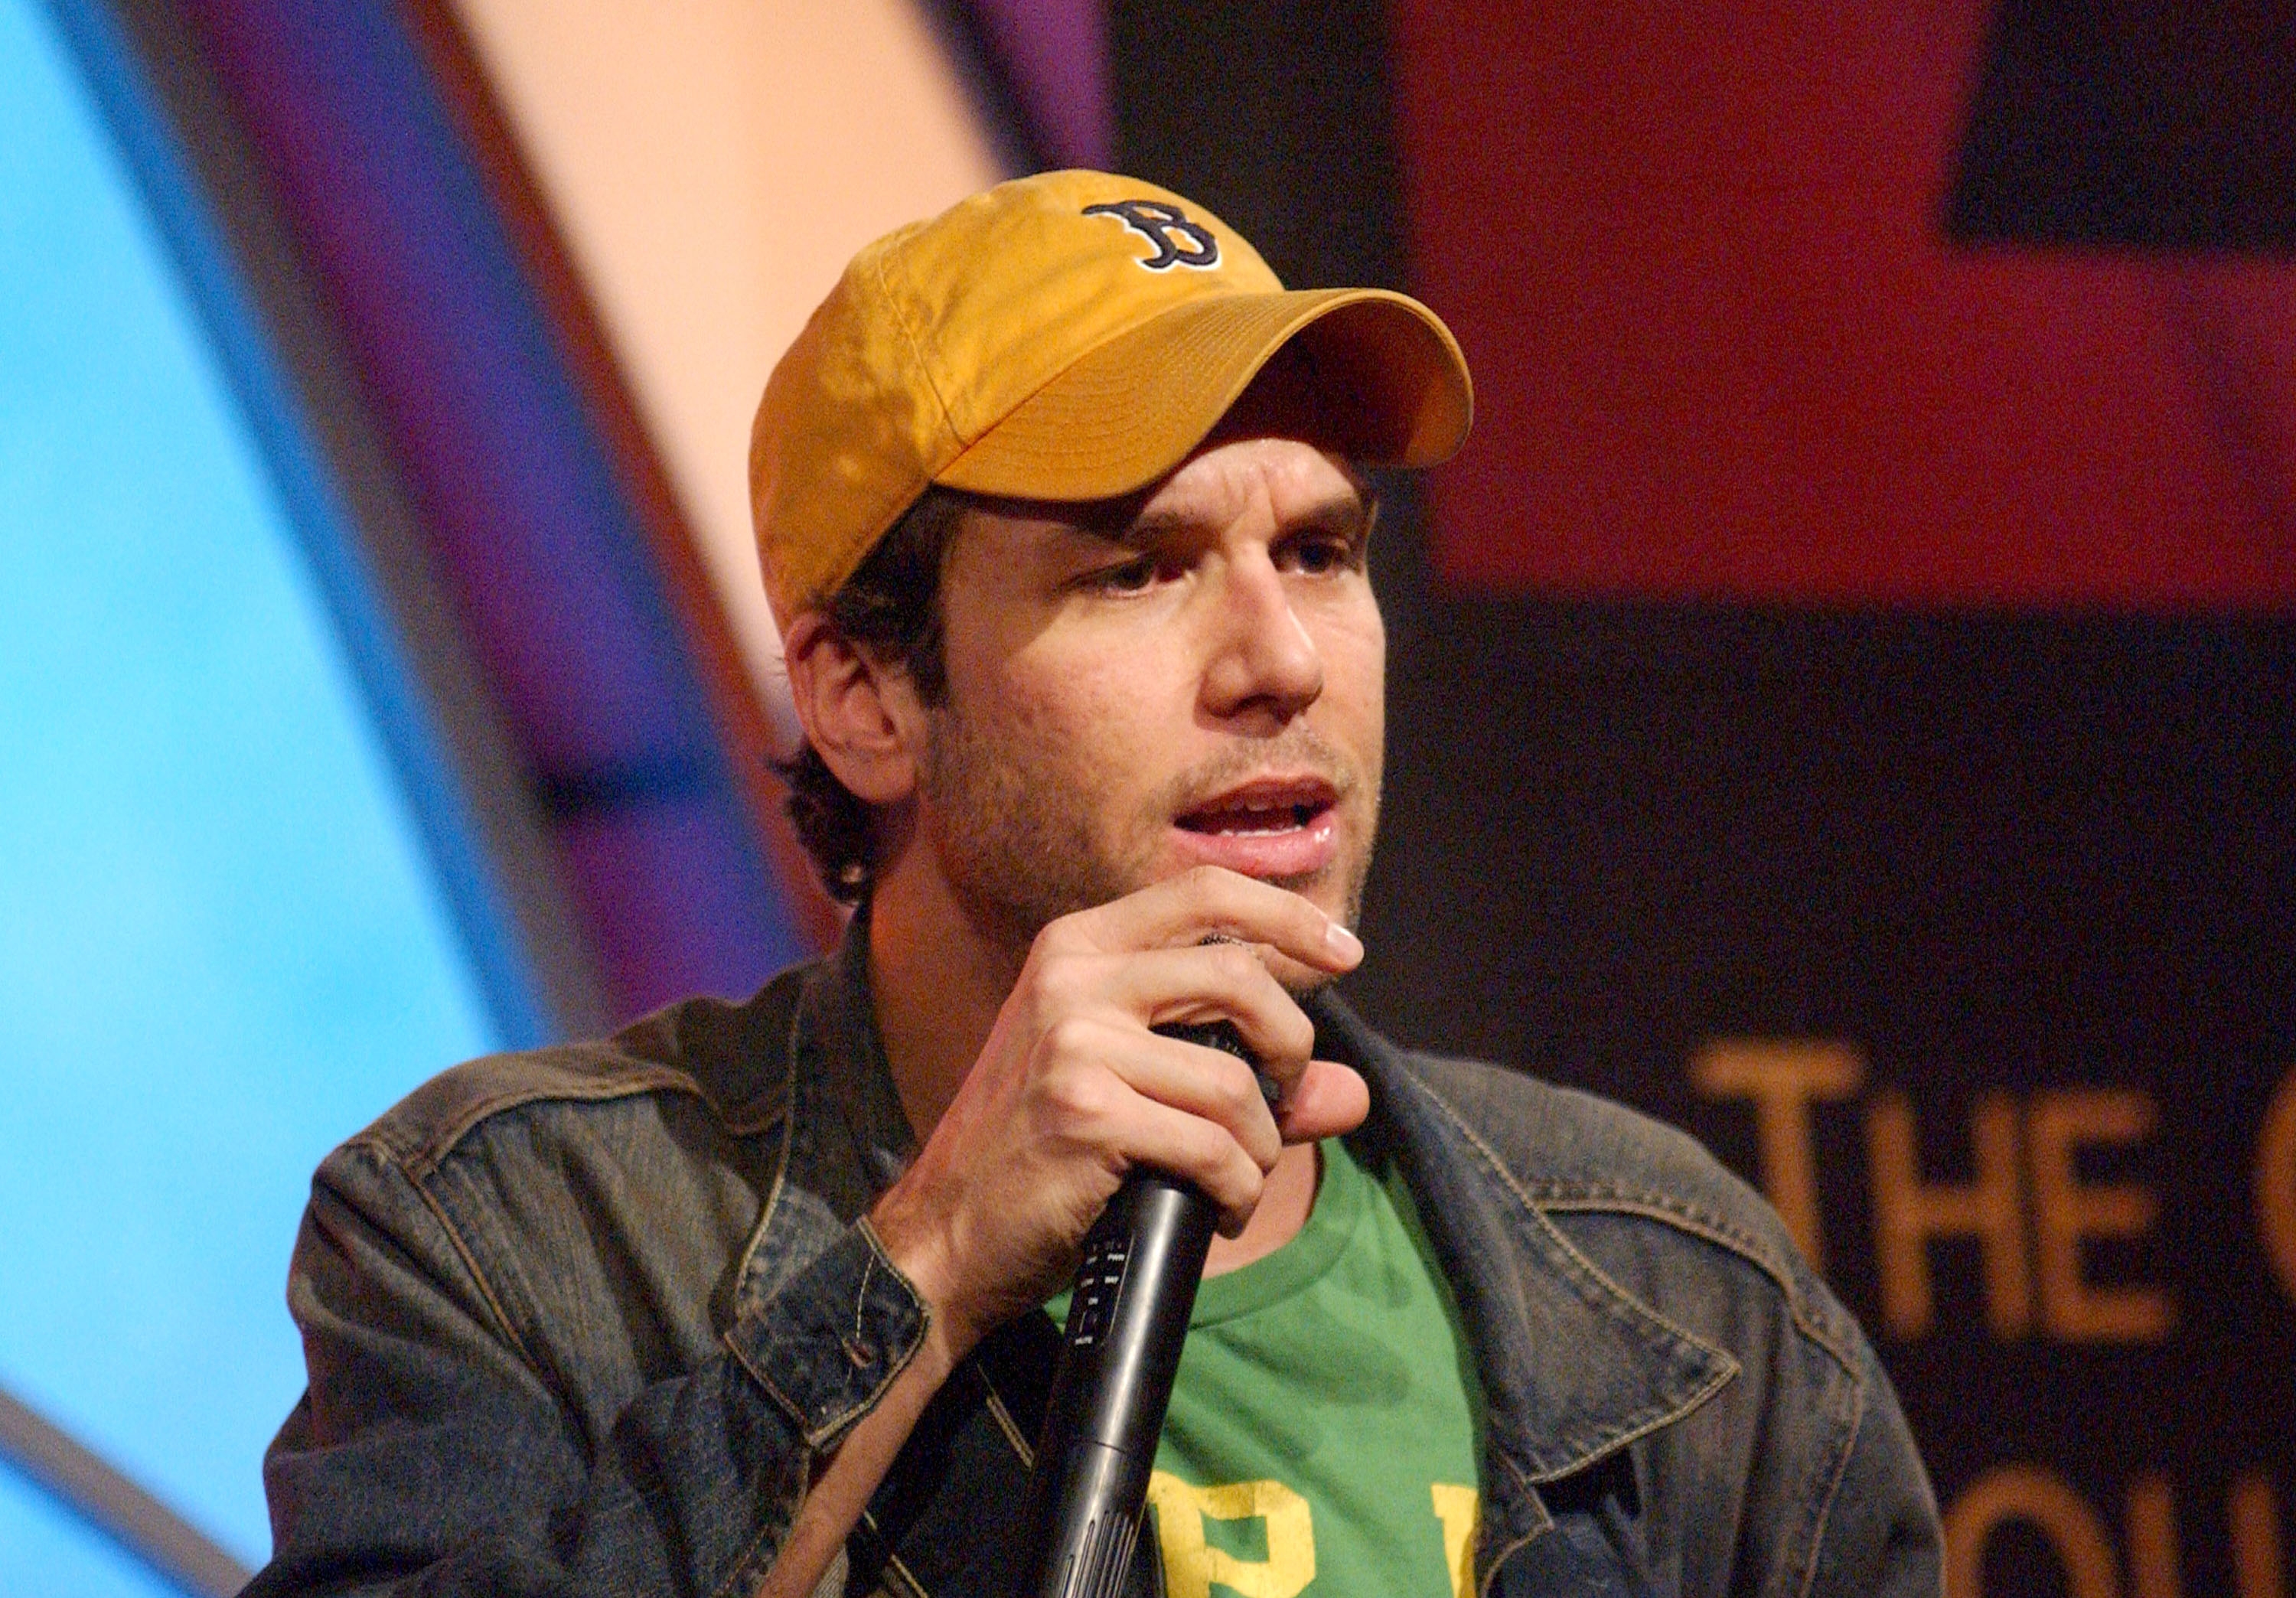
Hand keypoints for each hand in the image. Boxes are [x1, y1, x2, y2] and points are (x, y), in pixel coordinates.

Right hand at [867, 867, 1369, 1357]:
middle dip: (1290, 1047)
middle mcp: (1073, 978)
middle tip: (1282, 1099)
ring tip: (1239, 1176)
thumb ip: (1248, 1079)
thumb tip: (1354, 1093)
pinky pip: (1212, 1148)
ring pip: (1233, 1083)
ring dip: (1260, 1147)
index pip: (1205, 892)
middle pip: (1239, 976)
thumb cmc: (1044, 1155)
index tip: (1344, 952)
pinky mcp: (1084, 1113)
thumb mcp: (1137, 1088)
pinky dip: (1237, 1191)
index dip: (1288, 915)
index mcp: (1080, 947)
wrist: (948, 1234)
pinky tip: (1219, 1210)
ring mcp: (1073, 1043)